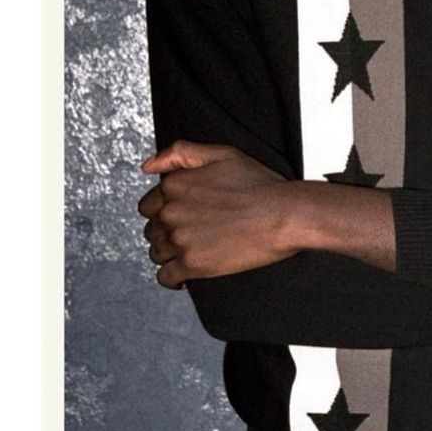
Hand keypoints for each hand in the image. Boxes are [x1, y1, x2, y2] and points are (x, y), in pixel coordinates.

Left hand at [138, 140, 295, 288]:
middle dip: (167, 232)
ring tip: (192, 251)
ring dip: (169, 254)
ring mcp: (180, 240)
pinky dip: (172, 278)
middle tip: (191, 233)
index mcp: (175, 185)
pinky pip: (166, 277)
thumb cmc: (260, 186)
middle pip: (152, 230)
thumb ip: (180, 153)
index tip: (181, 216)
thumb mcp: (222, 154)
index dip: (164, 211)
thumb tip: (147, 166)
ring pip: (156, 253)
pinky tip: (185, 274)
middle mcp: (172, 213)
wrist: (284, 215)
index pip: (148, 205)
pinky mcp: (193, 265)